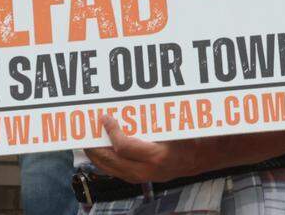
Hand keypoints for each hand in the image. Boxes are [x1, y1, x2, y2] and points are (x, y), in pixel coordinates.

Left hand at [85, 116, 200, 182]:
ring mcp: (141, 177)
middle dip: (96, 145)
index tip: (105, 118)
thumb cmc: (187, 140)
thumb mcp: (174, 127)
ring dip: (96, 156)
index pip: (124, 146)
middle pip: (111, 161)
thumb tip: (134, 104)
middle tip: (87, 131)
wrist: (197, 159)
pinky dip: (104, 162)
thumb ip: (155, 120)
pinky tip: (99, 152)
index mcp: (156, 155)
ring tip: (88, 142)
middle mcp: (146, 170)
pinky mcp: (138, 179)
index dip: (112, 131)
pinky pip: (114, 172)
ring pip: (109, 169)